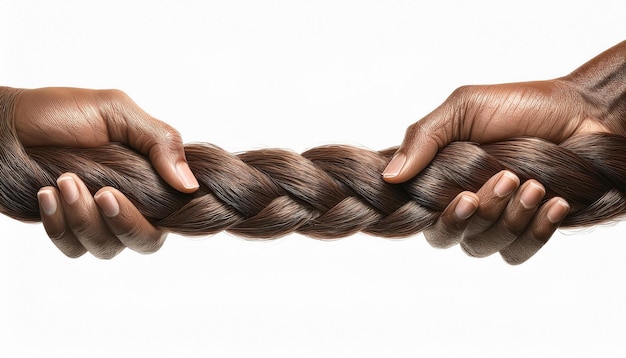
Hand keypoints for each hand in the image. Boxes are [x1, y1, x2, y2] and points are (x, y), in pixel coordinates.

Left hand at [7, 87, 199, 257]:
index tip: (153, 194)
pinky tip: (46, 194)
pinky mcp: (67, 230)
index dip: (174, 213)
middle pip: (147, 241)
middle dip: (126, 222)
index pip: (178, 209)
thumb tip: (190, 184)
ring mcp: (97, 220)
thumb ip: (159, 141)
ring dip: (85, 218)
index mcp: (150, 176)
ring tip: (63, 180)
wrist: (3, 124)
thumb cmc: (59, 112)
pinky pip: (72, 248)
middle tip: (103, 192)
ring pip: (107, 247)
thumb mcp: (116, 111)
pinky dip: (59, 225)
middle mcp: (129, 203)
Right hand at [383, 79, 612, 263]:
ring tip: (535, 183)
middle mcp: (461, 204)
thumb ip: (424, 138)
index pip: (417, 214)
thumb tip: (388, 176)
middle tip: (508, 177)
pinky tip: (555, 203)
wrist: (581, 111)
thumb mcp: (464, 108)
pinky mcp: (526, 231)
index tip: (464, 196)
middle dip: (481, 212)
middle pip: (447, 238)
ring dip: (512, 216)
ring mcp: (492, 221)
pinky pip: (517, 253)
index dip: (434, 216)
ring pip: (483, 246)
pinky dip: (536, 232)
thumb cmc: (518, 105)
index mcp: (439, 178)